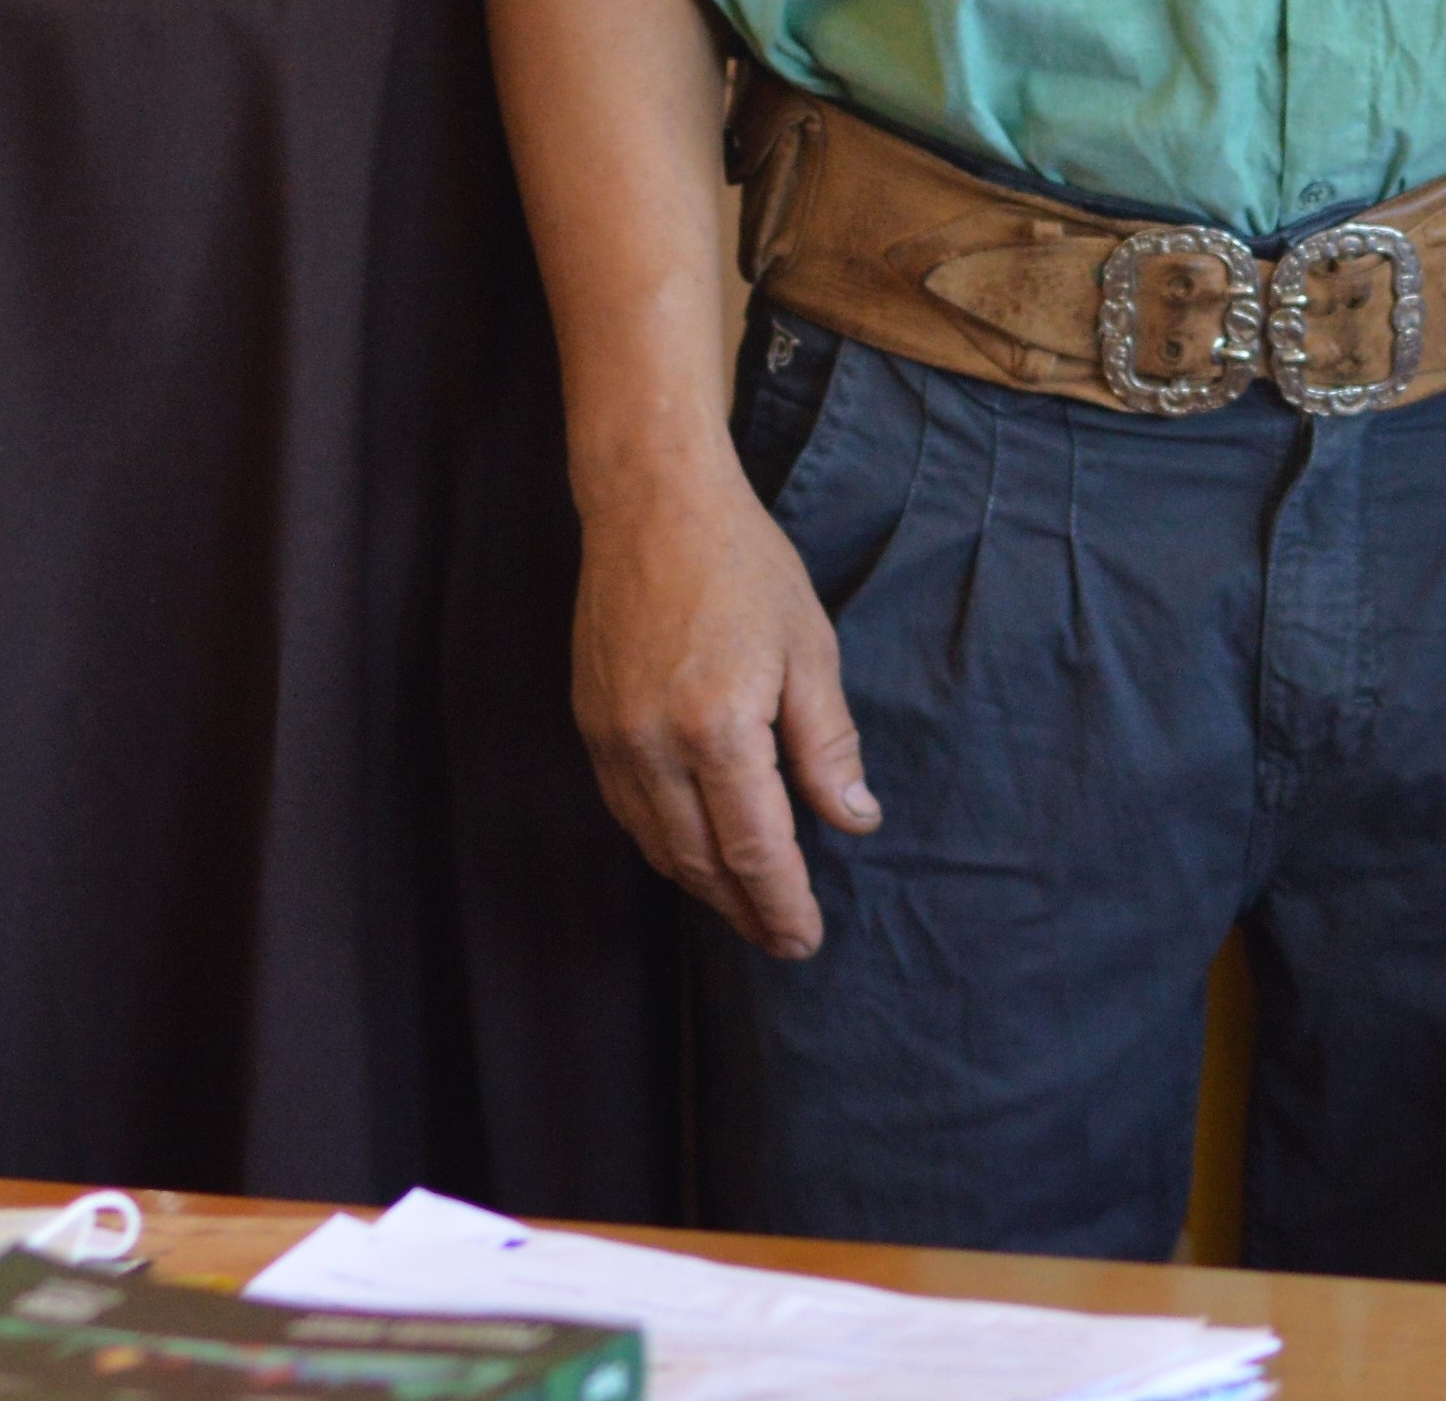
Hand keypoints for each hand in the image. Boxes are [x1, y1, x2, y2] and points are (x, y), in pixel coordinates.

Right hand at [567, 436, 876, 958]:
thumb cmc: (742, 565)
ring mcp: (613, 739)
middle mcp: (653, 747)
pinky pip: (628, 812)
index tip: (806, 940)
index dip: (783, 905)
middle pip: (701, 863)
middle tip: (783, 939)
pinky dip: (665, 845)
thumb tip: (855, 820)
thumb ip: (828, 745)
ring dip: (704, 887)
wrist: (651, 505)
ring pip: (658, 845)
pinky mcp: (590, 724)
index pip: (756, 851)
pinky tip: (695, 851)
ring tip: (747, 909)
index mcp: (718, 730)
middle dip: (746, 911)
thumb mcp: (810, 649)